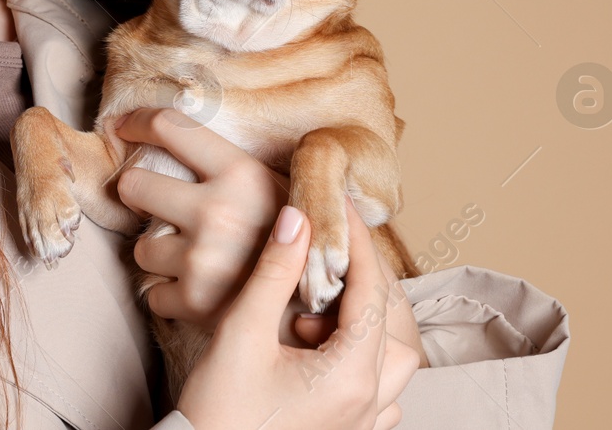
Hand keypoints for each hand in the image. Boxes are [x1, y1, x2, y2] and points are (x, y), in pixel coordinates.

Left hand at [113, 107, 283, 333]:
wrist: (326, 312)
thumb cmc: (300, 244)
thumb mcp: (283, 189)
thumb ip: (237, 165)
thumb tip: (180, 131)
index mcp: (240, 173)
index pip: (168, 127)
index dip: (136, 122)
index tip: (122, 126)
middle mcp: (216, 211)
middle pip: (134, 184)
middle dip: (139, 194)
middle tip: (154, 204)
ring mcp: (200, 258)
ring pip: (141, 247)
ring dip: (161, 254)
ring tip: (197, 260)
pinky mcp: (191, 301)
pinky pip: (153, 293)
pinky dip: (171, 296)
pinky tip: (201, 292)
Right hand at [175, 198, 421, 429]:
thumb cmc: (218, 410)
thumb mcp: (242, 332)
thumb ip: (274, 273)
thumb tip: (297, 219)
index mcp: (351, 377)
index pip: (370, 293)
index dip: (356, 242)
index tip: (339, 204)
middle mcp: (368, 403)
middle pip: (392, 326)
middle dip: (364, 282)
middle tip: (328, 253)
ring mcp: (362, 422)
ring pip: (393, 360)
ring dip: (365, 324)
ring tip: (317, 311)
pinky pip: (380, 391)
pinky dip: (364, 360)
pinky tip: (325, 348)